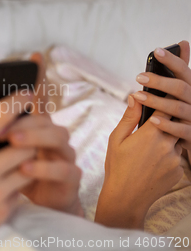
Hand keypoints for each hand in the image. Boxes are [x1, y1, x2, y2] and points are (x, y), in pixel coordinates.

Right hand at [0, 92, 35, 250]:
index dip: (17, 101)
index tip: (27, 94)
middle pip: (24, 143)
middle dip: (26, 137)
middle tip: (25, 134)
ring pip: (28, 166)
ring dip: (25, 160)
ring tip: (14, 159)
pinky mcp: (3, 211)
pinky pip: (20, 190)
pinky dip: (15, 184)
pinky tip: (2, 185)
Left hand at [8, 52, 82, 215]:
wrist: (38, 207)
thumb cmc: (16, 174)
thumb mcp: (4, 153)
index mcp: (36, 127)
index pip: (39, 98)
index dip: (38, 77)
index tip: (35, 56)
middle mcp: (53, 136)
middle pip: (46, 118)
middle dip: (25, 120)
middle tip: (2, 128)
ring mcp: (64, 155)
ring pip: (58, 137)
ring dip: (34, 138)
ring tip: (12, 142)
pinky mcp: (71, 177)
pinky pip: (63, 169)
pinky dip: (43, 168)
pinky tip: (25, 169)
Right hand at [95, 95, 182, 228]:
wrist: (126, 198)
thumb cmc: (117, 167)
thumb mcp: (116, 139)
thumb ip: (129, 117)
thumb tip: (135, 97)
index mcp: (151, 133)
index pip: (165, 108)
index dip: (162, 102)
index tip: (159, 99)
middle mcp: (167, 144)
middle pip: (174, 123)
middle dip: (166, 122)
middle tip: (153, 126)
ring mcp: (176, 159)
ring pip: (177, 141)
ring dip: (168, 140)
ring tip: (149, 149)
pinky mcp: (179, 171)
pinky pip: (177, 157)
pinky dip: (168, 157)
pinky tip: (152, 164)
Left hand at [132, 40, 190, 162]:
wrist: (184, 146)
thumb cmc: (178, 116)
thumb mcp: (176, 96)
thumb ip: (174, 77)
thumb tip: (174, 50)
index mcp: (190, 91)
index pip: (184, 72)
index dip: (173, 60)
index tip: (156, 51)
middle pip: (182, 88)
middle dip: (160, 81)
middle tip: (139, 76)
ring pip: (179, 108)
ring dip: (158, 102)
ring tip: (139, 96)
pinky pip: (181, 130)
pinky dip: (167, 125)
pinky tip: (152, 120)